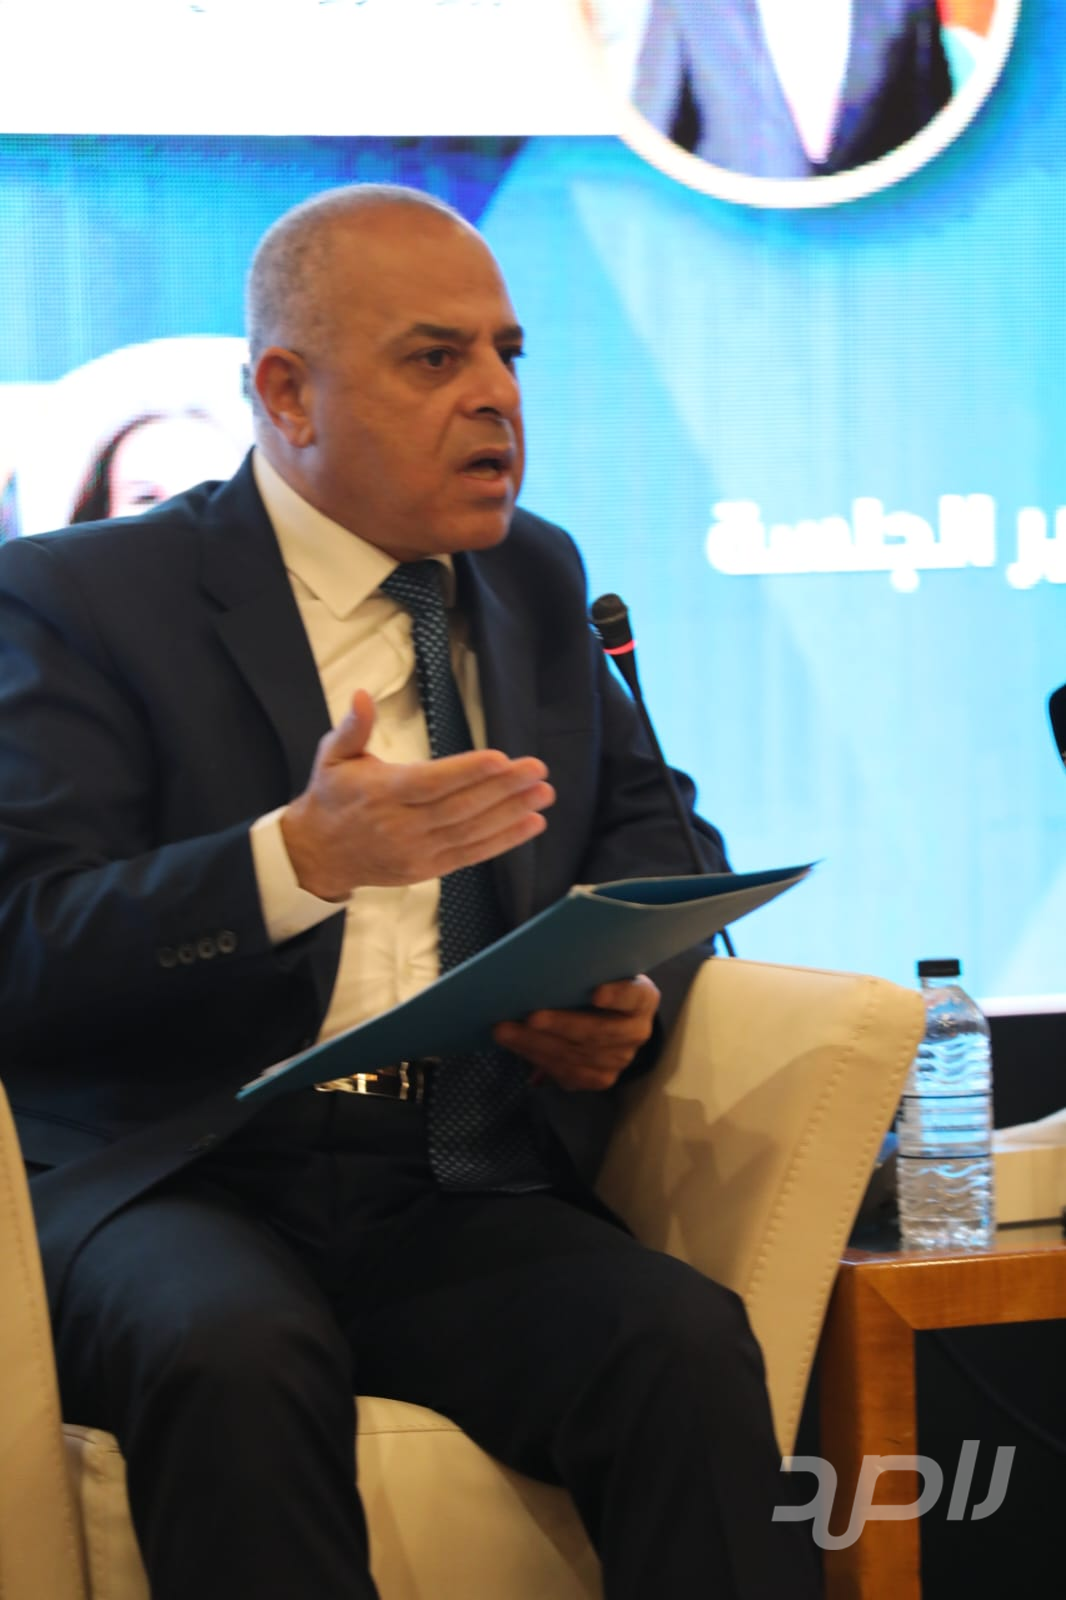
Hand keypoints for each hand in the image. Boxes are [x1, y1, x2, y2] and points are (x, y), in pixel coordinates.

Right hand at [281, 690, 554, 899]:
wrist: (318, 854)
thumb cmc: (332, 796)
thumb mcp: (333, 756)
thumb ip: (352, 727)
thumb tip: (361, 696)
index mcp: (380, 794)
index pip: (429, 783)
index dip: (466, 773)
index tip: (501, 759)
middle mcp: (400, 826)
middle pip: (459, 808)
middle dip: (502, 790)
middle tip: (538, 770)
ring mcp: (416, 852)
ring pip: (470, 833)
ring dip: (510, 814)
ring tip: (543, 795)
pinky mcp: (428, 870)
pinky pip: (470, 855)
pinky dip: (503, 841)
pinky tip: (531, 825)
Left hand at [494, 974, 660, 1091]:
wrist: (614, 1019)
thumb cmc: (598, 985)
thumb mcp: (599, 974)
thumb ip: (583, 973)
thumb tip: (543, 968)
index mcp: (643, 999)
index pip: (634, 995)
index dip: (618, 995)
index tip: (596, 994)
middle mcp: (637, 1031)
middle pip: (597, 1031)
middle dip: (560, 1025)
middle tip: (529, 1017)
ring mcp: (622, 1059)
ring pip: (577, 1055)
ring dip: (537, 1044)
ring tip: (508, 1032)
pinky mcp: (603, 1079)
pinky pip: (568, 1073)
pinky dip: (538, 1060)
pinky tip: (518, 1048)